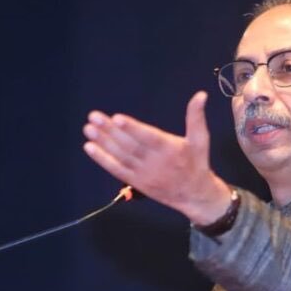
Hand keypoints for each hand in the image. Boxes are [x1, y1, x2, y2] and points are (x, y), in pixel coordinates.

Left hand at [82, 91, 230, 224]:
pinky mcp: (135, 182)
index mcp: (170, 149)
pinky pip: (116, 170)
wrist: (194, 195)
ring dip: (103, 142)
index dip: (133, 128)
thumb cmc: (197, 163)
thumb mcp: (201, 139)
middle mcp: (155, 162)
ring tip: (89, 129)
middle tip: (94, 117)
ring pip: (121, 156)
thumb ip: (196, 117)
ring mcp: (143, 173)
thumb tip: (201, 94)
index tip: (117, 118)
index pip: (148, 137)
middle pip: (129, 145)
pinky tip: (90, 147)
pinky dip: (102, 159)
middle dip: (110, 131)